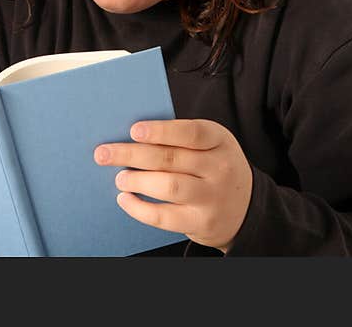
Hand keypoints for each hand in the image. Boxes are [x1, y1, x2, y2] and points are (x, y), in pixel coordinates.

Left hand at [94, 119, 252, 252]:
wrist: (246, 207)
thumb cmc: (214, 167)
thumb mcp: (210, 145)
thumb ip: (180, 139)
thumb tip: (131, 137)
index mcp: (219, 140)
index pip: (190, 133)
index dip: (161, 131)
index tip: (133, 130)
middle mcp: (219, 168)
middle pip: (171, 159)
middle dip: (132, 155)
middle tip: (104, 154)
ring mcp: (212, 197)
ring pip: (168, 186)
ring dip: (137, 181)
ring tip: (119, 177)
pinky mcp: (201, 222)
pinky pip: (165, 217)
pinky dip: (140, 208)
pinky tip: (125, 199)